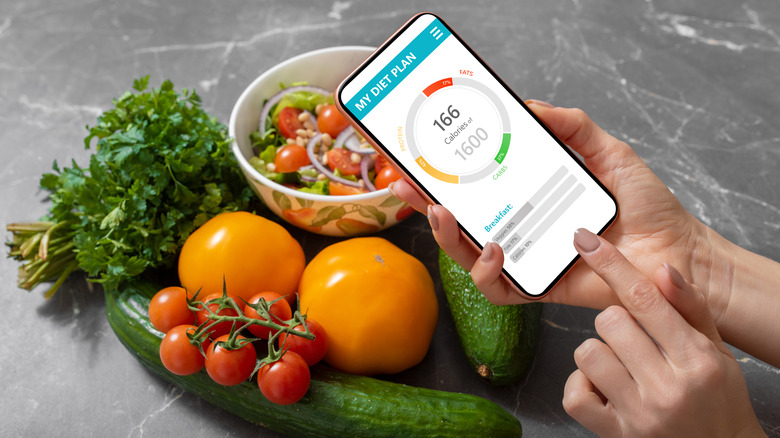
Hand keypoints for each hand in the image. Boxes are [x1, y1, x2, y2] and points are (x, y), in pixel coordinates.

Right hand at [390, 101, 718, 311]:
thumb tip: (528, 106)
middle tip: (408, 184)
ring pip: (467, 259)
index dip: (441, 176)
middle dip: (425, 204)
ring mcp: (527, 262)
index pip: (475, 189)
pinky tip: (495, 249)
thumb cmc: (644, 206)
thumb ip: (571, 126)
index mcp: (529, 199)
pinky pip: (498, 290)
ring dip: (448, 238)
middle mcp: (521, 231)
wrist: (675, 249)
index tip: (416, 159)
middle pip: (459, 224)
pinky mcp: (539, 288)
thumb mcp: (606, 152)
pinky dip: (488, 272)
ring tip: (445, 214)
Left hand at [562, 228, 763, 437]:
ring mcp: (639, 414)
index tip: (586, 239)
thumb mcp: (717, 350)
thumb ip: (690, 307)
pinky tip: (603, 388)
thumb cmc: (717, 397)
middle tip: (633, 340)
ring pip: (588, 353)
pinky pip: (574, 396)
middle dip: (616, 323)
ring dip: (598, 353)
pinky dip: (582, 386)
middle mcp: (667, 387)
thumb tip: (661, 267)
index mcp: (695, 359)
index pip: (644, 299)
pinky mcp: (616, 435)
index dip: (611, 264)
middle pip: (609, 321)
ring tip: (621, 365)